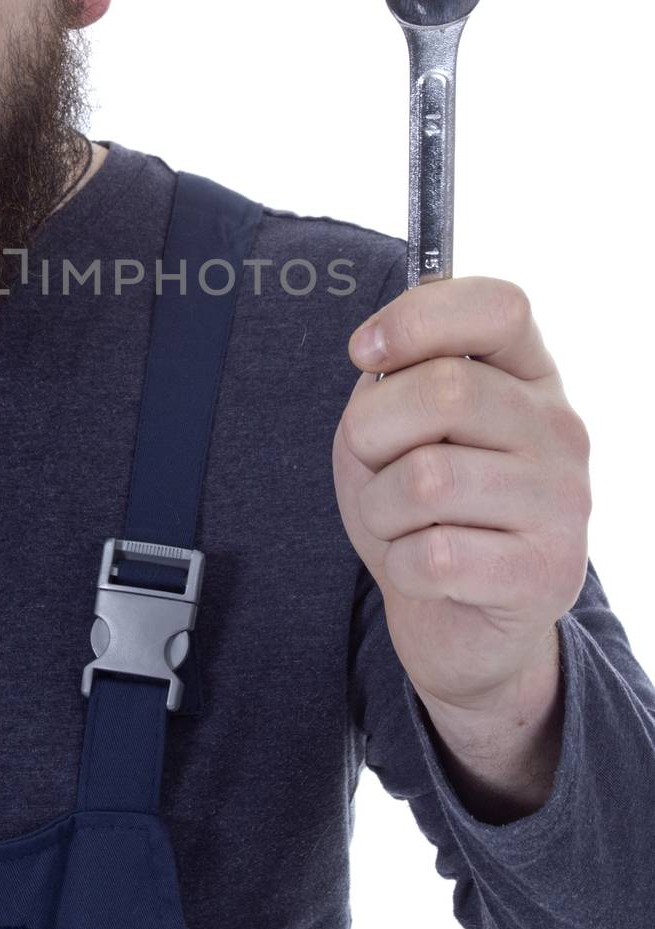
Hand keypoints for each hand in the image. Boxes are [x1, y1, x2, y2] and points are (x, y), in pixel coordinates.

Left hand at [332, 276, 590, 711]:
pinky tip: (425, 570)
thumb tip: (384, 358)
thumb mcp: (392, 430)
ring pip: (427, 479)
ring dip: (381, 508)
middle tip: (373, 463)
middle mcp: (561, 428)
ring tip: (401, 523)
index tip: (365, 352)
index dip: (419, 317)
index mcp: (529, 375)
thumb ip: (393, 383)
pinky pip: (433, 555)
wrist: (458, 622)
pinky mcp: (547, 573)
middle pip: (447, 389)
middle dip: (372, 430)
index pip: (500, 306)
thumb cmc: (420, 509)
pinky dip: (401, 566)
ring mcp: (565, 501)